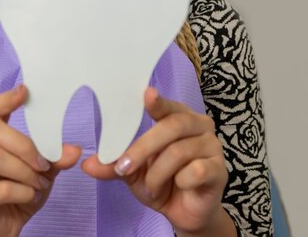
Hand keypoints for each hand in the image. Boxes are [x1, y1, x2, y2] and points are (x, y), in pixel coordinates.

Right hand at [0, 85, 80, 236]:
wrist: (2, 228)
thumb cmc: (17, 191)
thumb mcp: (41, 171)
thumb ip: (54, 157)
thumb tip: (74, 150)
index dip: (7, 99)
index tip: (26, 91)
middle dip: (24, 145)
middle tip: (43, 164)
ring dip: (25, 171)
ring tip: (39, 184)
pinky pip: (1, 188)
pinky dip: (23, 192)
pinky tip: (29, 197)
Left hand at [82, 87, 231, 235]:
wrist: (183, 212)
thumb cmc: (159, 182)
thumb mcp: (131, 173)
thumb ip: (112, 166)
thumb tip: (87, 164)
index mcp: (177, 117)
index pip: (167, 105)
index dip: (157, 101)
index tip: (146, 94)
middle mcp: (198, 125)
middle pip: (171, 127)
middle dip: (142, 148)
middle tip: (123, 167)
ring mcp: (212, 146)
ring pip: (179, 152)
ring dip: (157, 172)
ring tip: (151, 185)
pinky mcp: (220, 169)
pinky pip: (196, 171)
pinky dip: (180, 181)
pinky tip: (179, 187)